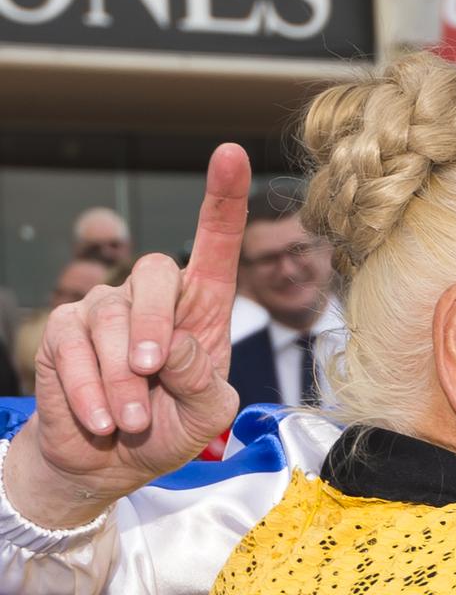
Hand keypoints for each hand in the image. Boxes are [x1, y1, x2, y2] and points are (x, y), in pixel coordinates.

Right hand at [3, 144, 249, 528]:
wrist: (110, 461)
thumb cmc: (169, 427)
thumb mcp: (206, 415)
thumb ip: (204, 383)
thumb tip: (173, 348)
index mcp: (204, 304)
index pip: (216, 240)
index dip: (224, 196)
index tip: (231, 153)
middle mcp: (156, 295)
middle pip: (157, 272)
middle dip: (154, 327)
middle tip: (151, 376)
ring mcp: (106, 308)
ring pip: (112, 318)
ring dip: (122, 379)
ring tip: (130, 418)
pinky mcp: (66, 332)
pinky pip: (74, 348)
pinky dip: (91, 390)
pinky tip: (102, 419)